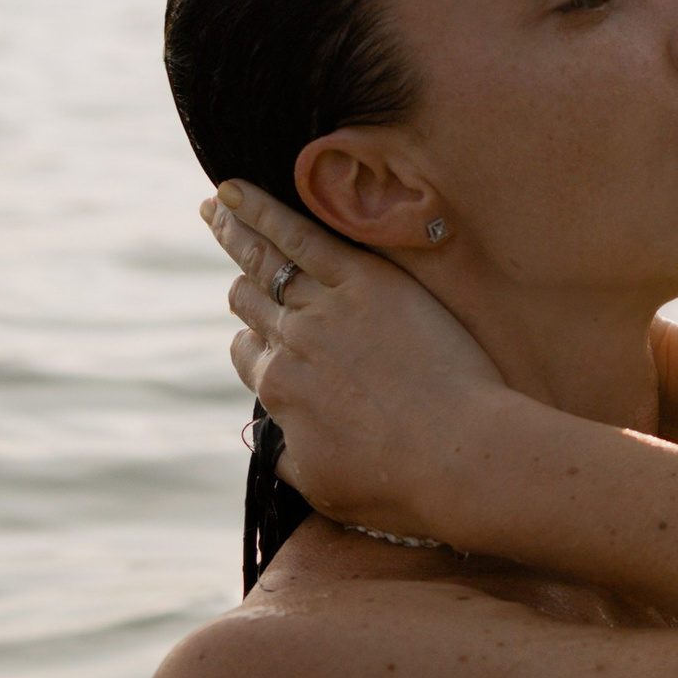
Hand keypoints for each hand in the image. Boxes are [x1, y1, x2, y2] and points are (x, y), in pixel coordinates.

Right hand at [207, 185, 506, 537]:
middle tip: (226, 240)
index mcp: (279, 392)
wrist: (459, 456)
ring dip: (234, 230)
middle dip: (241, 278)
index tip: (265, 335)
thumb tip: (268, 440)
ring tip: (218, 205)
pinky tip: (240, 190)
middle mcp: (291, 345)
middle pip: (251, 302)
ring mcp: (324, 310)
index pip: (250, 356)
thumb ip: (287, 456)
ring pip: (263, 262)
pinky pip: (300, 236)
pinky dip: (263, 210)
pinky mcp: (363, 281)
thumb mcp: (324, 486)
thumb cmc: (401, 484)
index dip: (256, 346)